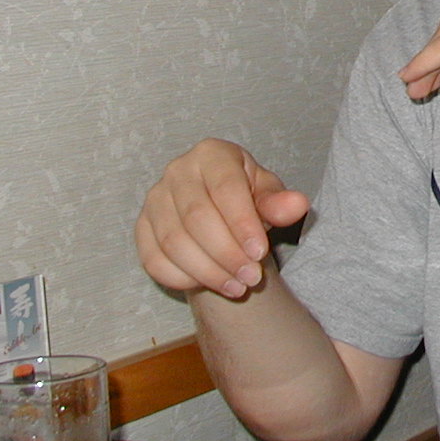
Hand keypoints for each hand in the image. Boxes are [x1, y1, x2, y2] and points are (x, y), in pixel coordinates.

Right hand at [136, 138, 310, 297]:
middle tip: (251, 278)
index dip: (242, 224)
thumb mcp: (267, 195)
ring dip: (207, 271)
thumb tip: (298, 205)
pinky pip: (154, 259)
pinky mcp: (141, 227)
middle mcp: (177, 171)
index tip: (260, 254)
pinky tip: (207, 285)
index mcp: (212, 154)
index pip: (225, 189)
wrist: (218, 210)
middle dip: (226, 254)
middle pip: (196, 217)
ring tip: (236, 286)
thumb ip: (280, 203)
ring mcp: (154, 199)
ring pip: (174, 242)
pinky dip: (181, 278)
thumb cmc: (246, 197)